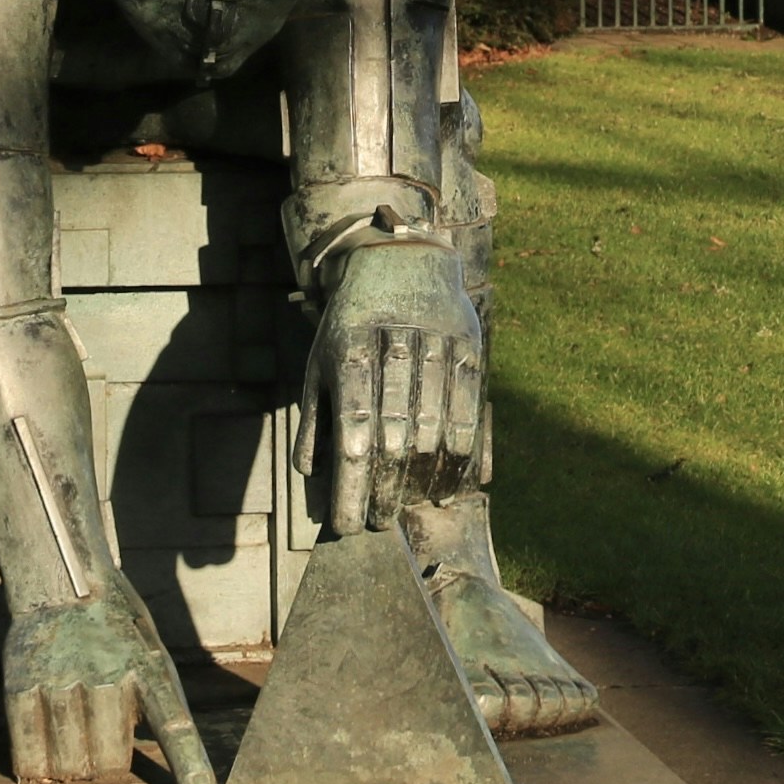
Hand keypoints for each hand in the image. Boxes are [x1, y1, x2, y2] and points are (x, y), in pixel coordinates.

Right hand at [1, 593, 217, 783]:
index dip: (189, 763)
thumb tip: (162, 756)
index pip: (174, 723)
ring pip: (69, 767)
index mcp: (146, 667)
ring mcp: (61, 681)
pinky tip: (44, 754)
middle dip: (108, 768)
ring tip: (73, 739)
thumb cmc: (113, 628)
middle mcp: (105, 675)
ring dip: (72, 768)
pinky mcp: (21, 688)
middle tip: (101, 745)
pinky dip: (37, 769)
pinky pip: (28, 759)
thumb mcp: (148, 650)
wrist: (60, 582)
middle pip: (109, 766)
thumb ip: (157, 698)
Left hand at [295, 240, 486, 533]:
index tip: (347, 525)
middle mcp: (394, 350)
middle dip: (384, 491)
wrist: (399, 257)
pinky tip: (449, 486)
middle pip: (394, 440)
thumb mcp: (319, 360)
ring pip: (434, 431)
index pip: (351, 436)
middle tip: (378, 522)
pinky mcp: (468, 347)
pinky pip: (469, 414)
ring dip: (422, 482)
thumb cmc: (351, 322)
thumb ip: (314, 418)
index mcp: (349, 353)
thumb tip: (313, 475)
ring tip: (409, 507)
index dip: (350, 487)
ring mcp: (436, 347)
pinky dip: (460, 458)